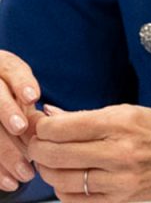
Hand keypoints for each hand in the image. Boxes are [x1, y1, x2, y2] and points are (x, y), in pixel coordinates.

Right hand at [0, 51, 42, 191]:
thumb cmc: (10, 92)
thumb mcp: (20, 89)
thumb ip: (29, 102)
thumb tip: (48, 126)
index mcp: (2, 67)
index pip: (11, 70)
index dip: (21, 82)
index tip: (33, 97)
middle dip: (8, 116)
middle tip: (24, 132)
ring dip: (3, 154)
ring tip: (23, 175)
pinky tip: (6, 182)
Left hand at [28, 104, 150, 201]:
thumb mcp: (136, 113)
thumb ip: (92, 117)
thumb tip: (53, 115)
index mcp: (124, 123)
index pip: (61, 127)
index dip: (43, 126)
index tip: (44, 125)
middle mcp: (120, 152)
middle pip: (54, 153)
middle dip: (40, 147)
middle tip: (42, 142)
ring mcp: (120, 180)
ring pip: (60, 179)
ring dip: (49, 170)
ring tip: (55, 161)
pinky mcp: (121, 201)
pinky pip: (75, 200)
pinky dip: (65, 189)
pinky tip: (72, 178)